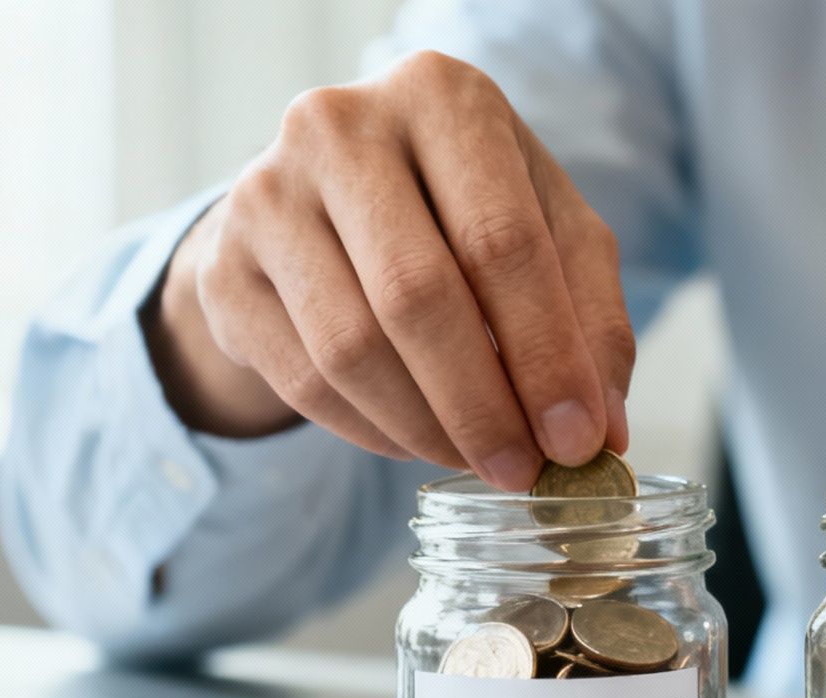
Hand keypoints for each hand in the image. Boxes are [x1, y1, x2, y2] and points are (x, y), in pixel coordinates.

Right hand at [144, 52, 633, 488]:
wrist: (331, 199)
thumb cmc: (465, 209)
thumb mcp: (550, 232)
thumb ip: (591, 321)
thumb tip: (601, 432)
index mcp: (441, 97)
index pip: (501, 241)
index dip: (546, 355)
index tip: (578, 441)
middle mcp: (339, 127)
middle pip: (418, 296)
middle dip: (483, 406)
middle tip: (524, 472)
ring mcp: (266, 194)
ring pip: (352, 348)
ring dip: (428, 429)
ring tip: (479, 461)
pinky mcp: (225, 268)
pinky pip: (305, 379)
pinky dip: (372, 431)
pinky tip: (417, 442)